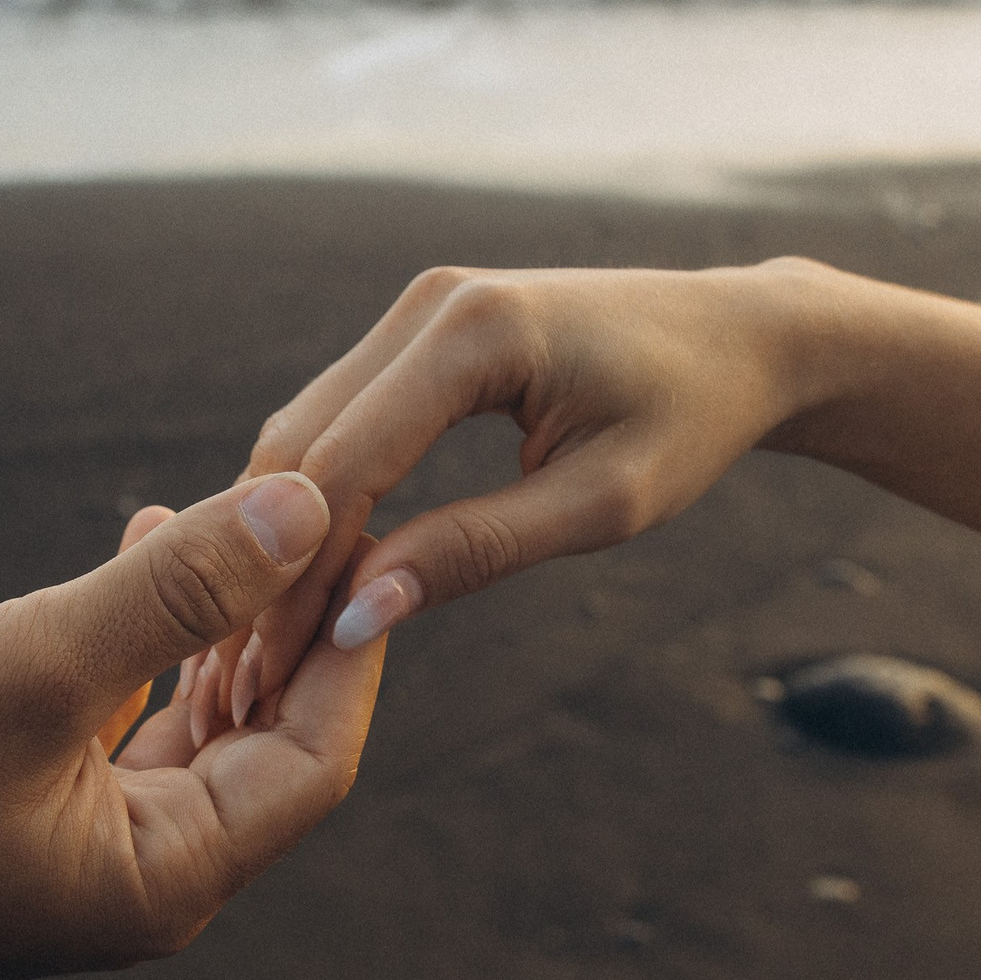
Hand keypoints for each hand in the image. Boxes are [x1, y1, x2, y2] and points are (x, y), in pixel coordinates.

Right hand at [0, 472, 386, 979]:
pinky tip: (143, 545)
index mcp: (165, 872)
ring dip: (217, 619)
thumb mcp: (25, 671)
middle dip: (291, 621)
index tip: (370, 528)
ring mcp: (79, 846)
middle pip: (266, 736)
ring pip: (193, 720)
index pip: (315, 755)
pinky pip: (121, 718)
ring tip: (236, 508)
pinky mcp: (22, 810)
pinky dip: (144, 639)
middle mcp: (141, 873)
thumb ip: (174, 593)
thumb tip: (308, 509)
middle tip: (318, 502)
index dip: (353, 640)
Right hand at [188, 259, 858, 742]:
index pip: (346, 466)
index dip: (299, 575)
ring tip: (258, 642)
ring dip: (277, 537)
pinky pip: (337, 420)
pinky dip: (312, 502)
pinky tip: (298, 579)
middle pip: (302, 447)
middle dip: (268, 564)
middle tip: (241, 675)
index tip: (271, 671)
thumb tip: (357, 615)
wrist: (739, 338)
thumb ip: (476, 552)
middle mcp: (427, 303)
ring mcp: (415, 309)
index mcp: (476, 332)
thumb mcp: (601, 507)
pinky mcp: (415, 331)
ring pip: (303, 433)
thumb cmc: (691, 420)